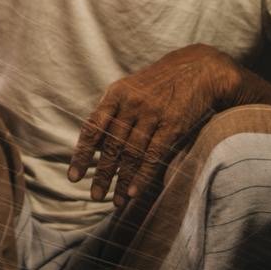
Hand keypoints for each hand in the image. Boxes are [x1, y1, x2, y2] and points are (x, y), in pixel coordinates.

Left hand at [67, 46, 244, 207]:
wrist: (196, 68)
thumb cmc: (158, 83)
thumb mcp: (130, 87)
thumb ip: (112, 111)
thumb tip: (93, 143)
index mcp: (116, 94)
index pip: (93, 128)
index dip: (82, 154)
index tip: (74, 177)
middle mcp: (131, 104)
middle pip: (111, 145)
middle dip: (101, 173)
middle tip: (95, 195)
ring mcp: (152, 114)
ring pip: (131, 154)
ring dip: (121, 180)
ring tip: (114, 201)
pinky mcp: (172, 125)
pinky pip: (153, 155)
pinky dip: (142, 176)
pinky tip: (133, 192)